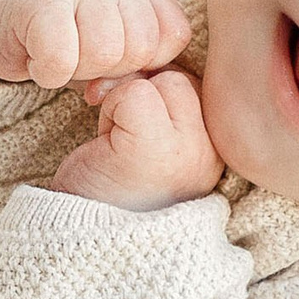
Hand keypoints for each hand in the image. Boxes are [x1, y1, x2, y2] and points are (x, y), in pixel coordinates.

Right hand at [0, 0, 189, 87]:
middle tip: (77, 57)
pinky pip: (61, 59)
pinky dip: (48, 72)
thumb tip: (133, 91)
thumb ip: (137, 70)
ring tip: (60, 55)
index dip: (141, 63)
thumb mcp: (113, 53)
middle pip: (138, 48)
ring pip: (104, 53)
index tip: (110, 59)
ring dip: (76, 70)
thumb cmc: (63, 41)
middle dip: (107, 69)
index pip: (172, 36)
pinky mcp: (42, 0)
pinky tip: (37, 59)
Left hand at [50, 71, 223, 210]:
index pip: (198, 85)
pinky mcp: (154, 148)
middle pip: (183, 78)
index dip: (157, 95)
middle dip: (143, 94)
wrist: (81, 240)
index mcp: (218, 152)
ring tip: (117, 145)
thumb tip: (153, 58)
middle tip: (120, 138)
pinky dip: (112, 110)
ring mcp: (189, 151)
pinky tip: (105, 145)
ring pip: (163, 80)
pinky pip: (135, 93)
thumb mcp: (152, 142)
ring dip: (127, 102)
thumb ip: (168, 105)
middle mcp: (214, 153)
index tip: (132, 131)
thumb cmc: (112, 192)